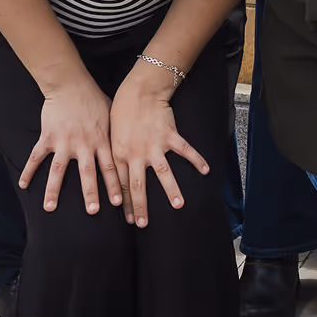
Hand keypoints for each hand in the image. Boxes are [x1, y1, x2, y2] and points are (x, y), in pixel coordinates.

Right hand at [20, 80, 122, 215]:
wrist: (71, 85)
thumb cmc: (94, 98)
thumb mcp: (111, 114)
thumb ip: (115, 133)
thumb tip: (127, 147)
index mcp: (100, 139)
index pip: (110, 166)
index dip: (114, 184)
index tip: (117, 203)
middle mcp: (83, 143)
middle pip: (87, 172)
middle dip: (90, 192)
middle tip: (92, 211)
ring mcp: (64, 141)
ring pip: (59, 170)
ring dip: (54, 190)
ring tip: (50, 208)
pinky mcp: (48, 137)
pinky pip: (36, 157)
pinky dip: (29, 171)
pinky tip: (23, 186)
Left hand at [110, 63, 209, 227]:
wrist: (139, 92)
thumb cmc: (122, 111)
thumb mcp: (111, 136)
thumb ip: (115, 156)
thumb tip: (114, 173)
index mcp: (120, 156)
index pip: (122, 186)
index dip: (126, 205)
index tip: (129, 220)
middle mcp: (137, 154)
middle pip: (138, 186)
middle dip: (141, 207)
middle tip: (143, 224)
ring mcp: (154, 146)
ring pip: (163, 173)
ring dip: (171, 190)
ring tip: (178, 205)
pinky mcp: (170, 135)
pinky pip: (185, 150)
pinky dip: (196, 160)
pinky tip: (206, 170)